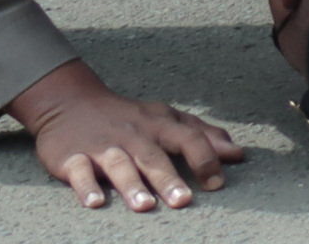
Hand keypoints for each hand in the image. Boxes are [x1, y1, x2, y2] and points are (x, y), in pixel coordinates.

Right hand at [12, 61, 242, 211]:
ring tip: (144, 206)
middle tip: (183, 201)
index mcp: (159, 125)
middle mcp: (134, 135)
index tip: (218, 184)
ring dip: (132, 185)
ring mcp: (103, 146)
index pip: (188, 138)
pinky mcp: (72, 157)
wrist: (71, 102)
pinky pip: (80, 171)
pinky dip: (86, 187)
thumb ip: (203, 135)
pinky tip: (95, 202)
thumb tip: (237, 154)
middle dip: (169, 178)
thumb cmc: (130, 118)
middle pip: (153, 157)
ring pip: (119, 165)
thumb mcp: (167, 118)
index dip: (205, 159)